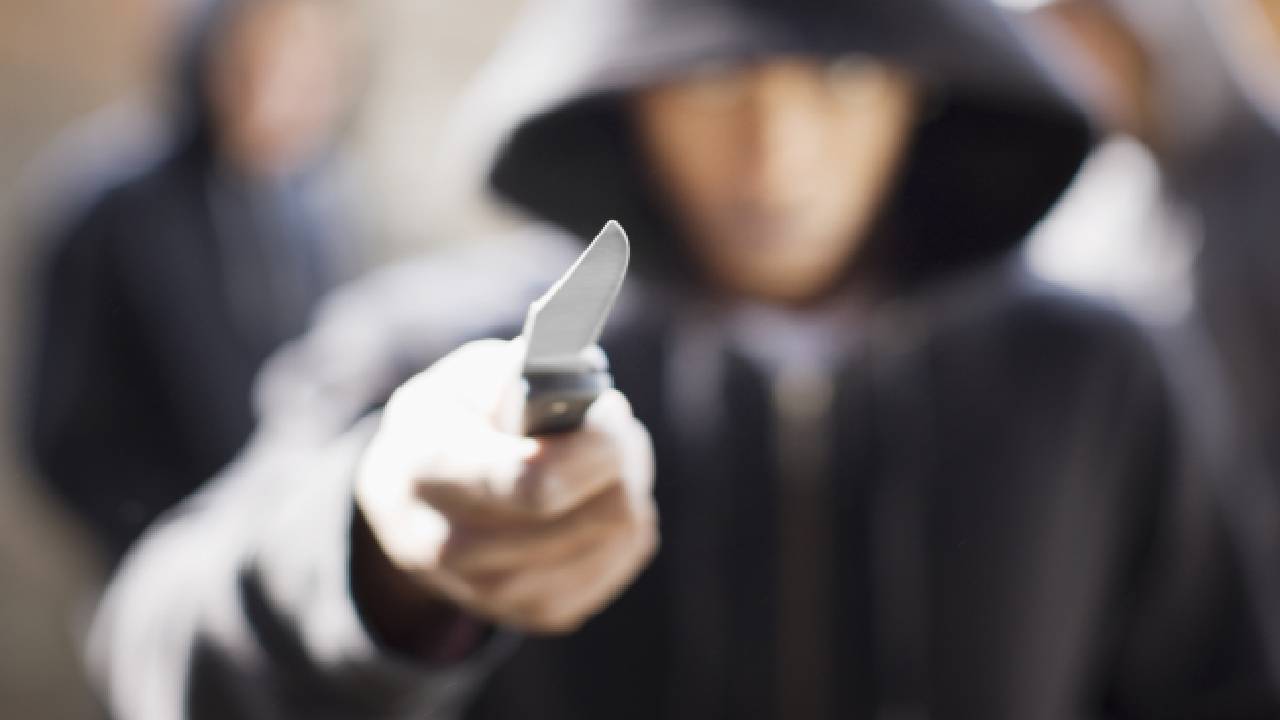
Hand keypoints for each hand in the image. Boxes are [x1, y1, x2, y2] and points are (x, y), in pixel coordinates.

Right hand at [354, 339, 657, 635]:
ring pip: (618, 536)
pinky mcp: (537, 612)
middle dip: (622, 458)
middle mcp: (451, 546)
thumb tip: (580, 383)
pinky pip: (623, 559)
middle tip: (614, 425)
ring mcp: (494, 592)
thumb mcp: (464, 378)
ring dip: (630, 484)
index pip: (533, 483)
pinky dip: (627, 521)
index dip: (594, 447)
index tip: (610, 411)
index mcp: (428, 470)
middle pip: (593, 516)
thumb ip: (518, 375)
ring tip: (603, 456)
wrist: (409, 499)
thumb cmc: (452, 421)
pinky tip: (597, 495)